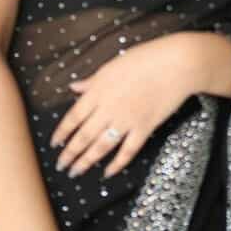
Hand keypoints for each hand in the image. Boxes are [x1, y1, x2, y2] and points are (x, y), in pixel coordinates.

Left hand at [49, 34, 193, 179]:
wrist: (176, 64)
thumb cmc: (145, 58)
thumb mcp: (113, 65)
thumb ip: (92, 81)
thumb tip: (74, 87)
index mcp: (99, 89)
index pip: (74, 116)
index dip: (62, 132)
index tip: (54, 144)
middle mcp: (109, 107)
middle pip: (84, 135)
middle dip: (70, 153)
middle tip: (61, 166)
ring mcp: (127, 120)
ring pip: (101, 146)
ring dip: (86, 161)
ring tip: (76, 172)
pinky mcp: (145, 128)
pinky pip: (128, 151)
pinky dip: (117, 164)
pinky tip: (107, 172)